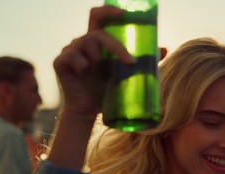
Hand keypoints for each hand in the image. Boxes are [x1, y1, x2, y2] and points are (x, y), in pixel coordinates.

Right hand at [53, 6, 134, 120]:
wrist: (88, 111)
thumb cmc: (106, 91)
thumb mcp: (127, 74)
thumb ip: (144, 61)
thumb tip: (165, 48)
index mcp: (96, 42)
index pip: (99, 17)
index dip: (108, 10)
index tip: (122, 13)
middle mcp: (82, 42)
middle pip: (97, 32)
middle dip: (115, 46)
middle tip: (130, 62)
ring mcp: (69, 51)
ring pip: (87, 42)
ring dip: (99, 58)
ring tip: (100, 72)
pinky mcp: (59, 62)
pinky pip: (72, 56)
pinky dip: (83, 65)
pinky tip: (84, 74)